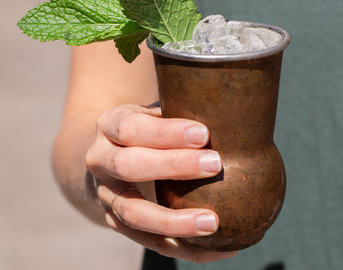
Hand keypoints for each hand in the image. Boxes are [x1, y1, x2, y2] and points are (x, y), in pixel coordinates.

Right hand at [85, 104, 237, 262]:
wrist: (109, 152)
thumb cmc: (145, 127)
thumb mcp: (152, 111)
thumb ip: (176, 113)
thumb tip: (225, 117)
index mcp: (110, 124)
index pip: (132, 128)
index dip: (166, 133)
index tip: (204, 133)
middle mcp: (100, 159)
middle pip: (129, 167)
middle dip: (174, 166)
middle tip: (215, 164)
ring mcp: (105, 194)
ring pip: (133, 214)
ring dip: (174, 221)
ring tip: (214, 222)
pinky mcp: (116, 220)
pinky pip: (147, 241)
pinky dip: (182, 247)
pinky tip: (217, 248)